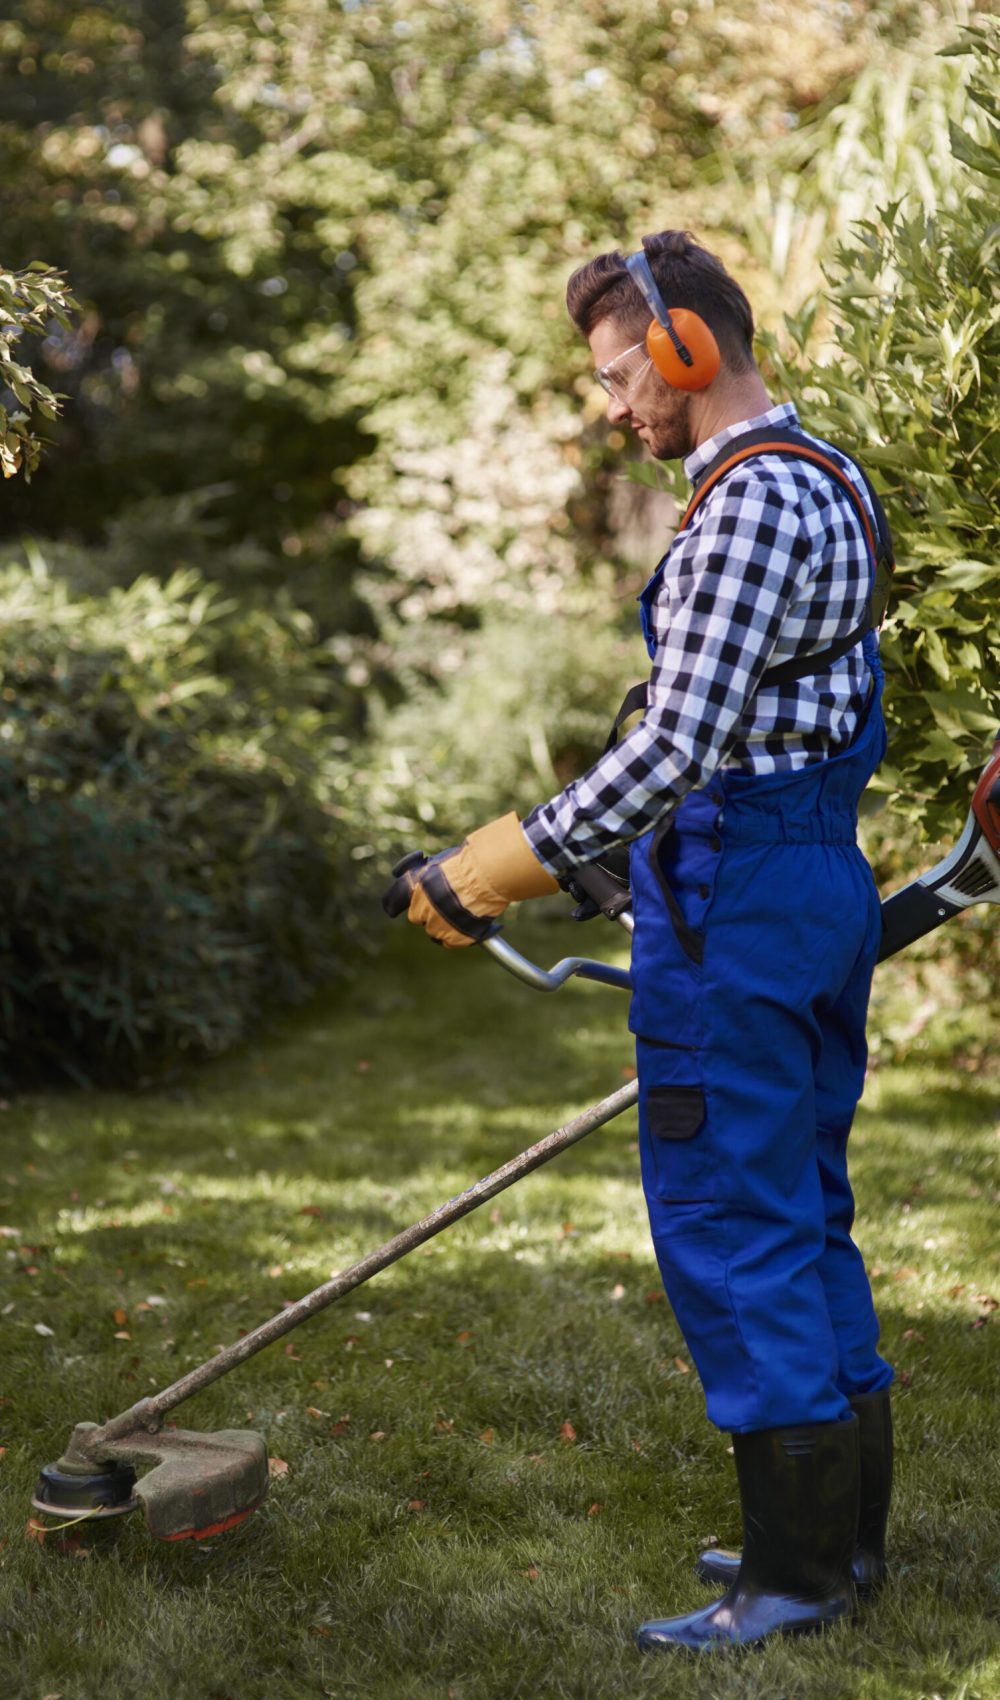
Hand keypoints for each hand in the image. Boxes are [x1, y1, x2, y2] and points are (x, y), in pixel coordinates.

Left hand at [382, 813, 557, 947]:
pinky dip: (457, 937)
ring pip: (434, 932)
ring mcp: (438, 925)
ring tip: (461, 913)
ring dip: (444, 925)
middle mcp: (422, 909)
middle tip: (445, 906)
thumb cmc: (469, 863)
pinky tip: (467, 925)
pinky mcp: (454, 938)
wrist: (488, 875)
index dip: (396, 903)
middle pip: (417, 918)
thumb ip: (429, 876)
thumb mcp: (440, 863)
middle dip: (428, 913)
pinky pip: (449, 942)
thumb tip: (427, 881)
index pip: (393, 901)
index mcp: (415, 888)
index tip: (398, 907)